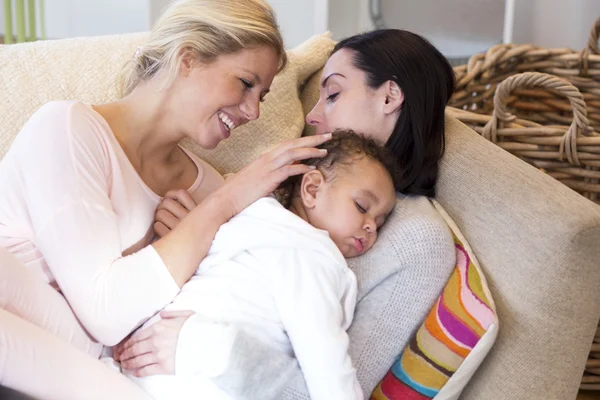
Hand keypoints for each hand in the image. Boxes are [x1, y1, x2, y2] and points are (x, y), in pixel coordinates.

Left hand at [113, 310, 193, 376]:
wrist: (207, 342)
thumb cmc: (196, 327)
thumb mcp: (183, 314)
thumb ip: (170, 314)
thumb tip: (162, 313)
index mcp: (158, 328)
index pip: (137, 337)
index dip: (127, 343)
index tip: (122, 347)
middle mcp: (155, 342)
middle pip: (134, 349)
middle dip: (124, 354)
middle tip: (119, 357)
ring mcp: (158, 355)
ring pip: (137, 361)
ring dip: (128, 363)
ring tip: (124, 365)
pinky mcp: (164, 367)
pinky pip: (146, 370)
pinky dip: (138, 372)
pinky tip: (135, 372)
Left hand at [154, 190, 196, 237]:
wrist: (199, 254)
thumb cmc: (197, 234)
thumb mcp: (200, 217)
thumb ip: (189, 205)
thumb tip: (167, 197)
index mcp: (196, 210)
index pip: (181, 193)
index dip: (171, 194)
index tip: (170, 199)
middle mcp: (189, 218)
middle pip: (166, 203)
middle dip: (162, 206)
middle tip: (164, 212)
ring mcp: (180, 228)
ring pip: (160, 214)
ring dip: (158, 217)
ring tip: (164, 222)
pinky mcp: (171, 238)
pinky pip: (157, 226)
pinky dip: (157, 227)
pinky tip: (163, 231)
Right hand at [214, 134, 330, 218]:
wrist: (225, 200)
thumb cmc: (239, 193)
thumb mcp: (256, 179)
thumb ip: (270, 174)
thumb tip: (283, 174)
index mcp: (264, 158)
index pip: (287, 144)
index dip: (303, 141)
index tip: (317, 139)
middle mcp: (266, 159)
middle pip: (293, 144)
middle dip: (312, 140)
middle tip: (328, 135)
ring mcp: (267, 168)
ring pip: (293, 154)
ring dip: (310, 151)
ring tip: (324, 151)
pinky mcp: (268, 179)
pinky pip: (288, 170)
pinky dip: (301, 168)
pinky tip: (311, 169)